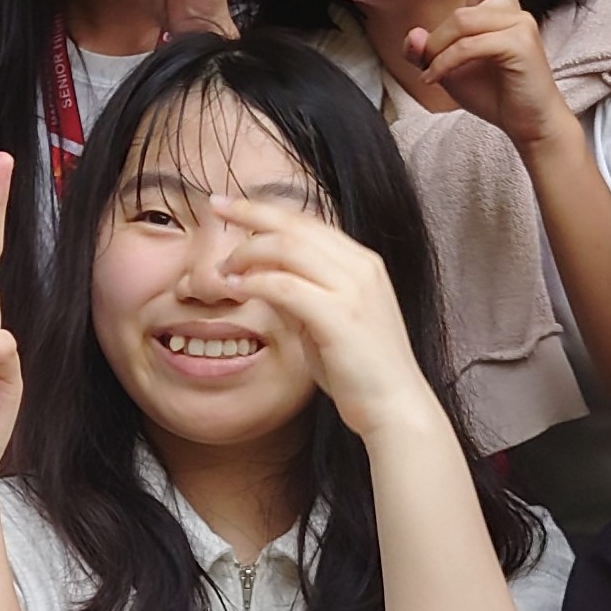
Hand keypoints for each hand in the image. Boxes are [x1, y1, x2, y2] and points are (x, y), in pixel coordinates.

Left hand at [212, 194, 437, 441]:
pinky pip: (286, 286)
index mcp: (361, 262)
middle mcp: (361, 267)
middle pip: (295, 224)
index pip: (306, 221)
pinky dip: (255, 283)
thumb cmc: (359, 369)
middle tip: (215, 208)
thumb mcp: (328, 320)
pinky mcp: (341, 317)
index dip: (264, 209)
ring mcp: (355, 290)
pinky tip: (234, 288)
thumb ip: (301, 294)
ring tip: (223, 269)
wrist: (395, 407)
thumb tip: (262, 278)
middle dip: (250, 212)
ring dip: (247, 253)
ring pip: (288, 247)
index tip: (229, 204)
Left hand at [406, 0, 572, 150]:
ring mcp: (518, 21)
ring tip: (438, 74)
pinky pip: (465, 45)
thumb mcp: (448, 70)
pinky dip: (444, 64)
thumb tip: (418, 37)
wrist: (528, 127)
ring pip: (458, 21)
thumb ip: (430, 50)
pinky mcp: (518, 43)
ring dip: (438, 51)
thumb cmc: (493, 94)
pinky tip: (439, 80)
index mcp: (495, 4)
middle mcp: (509, 5)